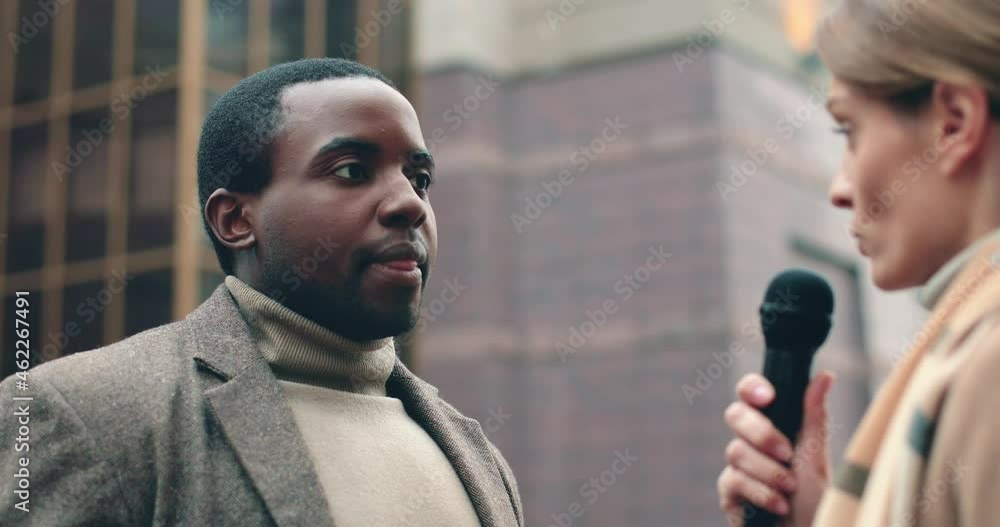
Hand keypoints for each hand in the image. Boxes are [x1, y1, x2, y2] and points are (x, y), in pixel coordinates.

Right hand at [717, 371, 835, 526]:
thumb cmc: (817, 498)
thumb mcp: (817, 455)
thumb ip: (813, 416)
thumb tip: (825, 375)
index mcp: (773, 424)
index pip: (750, 393)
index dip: (751, 388)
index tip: (767, 396)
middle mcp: (752, 441)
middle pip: (735, 415)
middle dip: (762, 434)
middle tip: (787, 453)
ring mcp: (738, 466)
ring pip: (736, 451)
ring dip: (769, 472)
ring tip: (790, 488)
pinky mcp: (729, 493)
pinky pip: (733, 480)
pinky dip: (761, 493)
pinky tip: (779, 505)